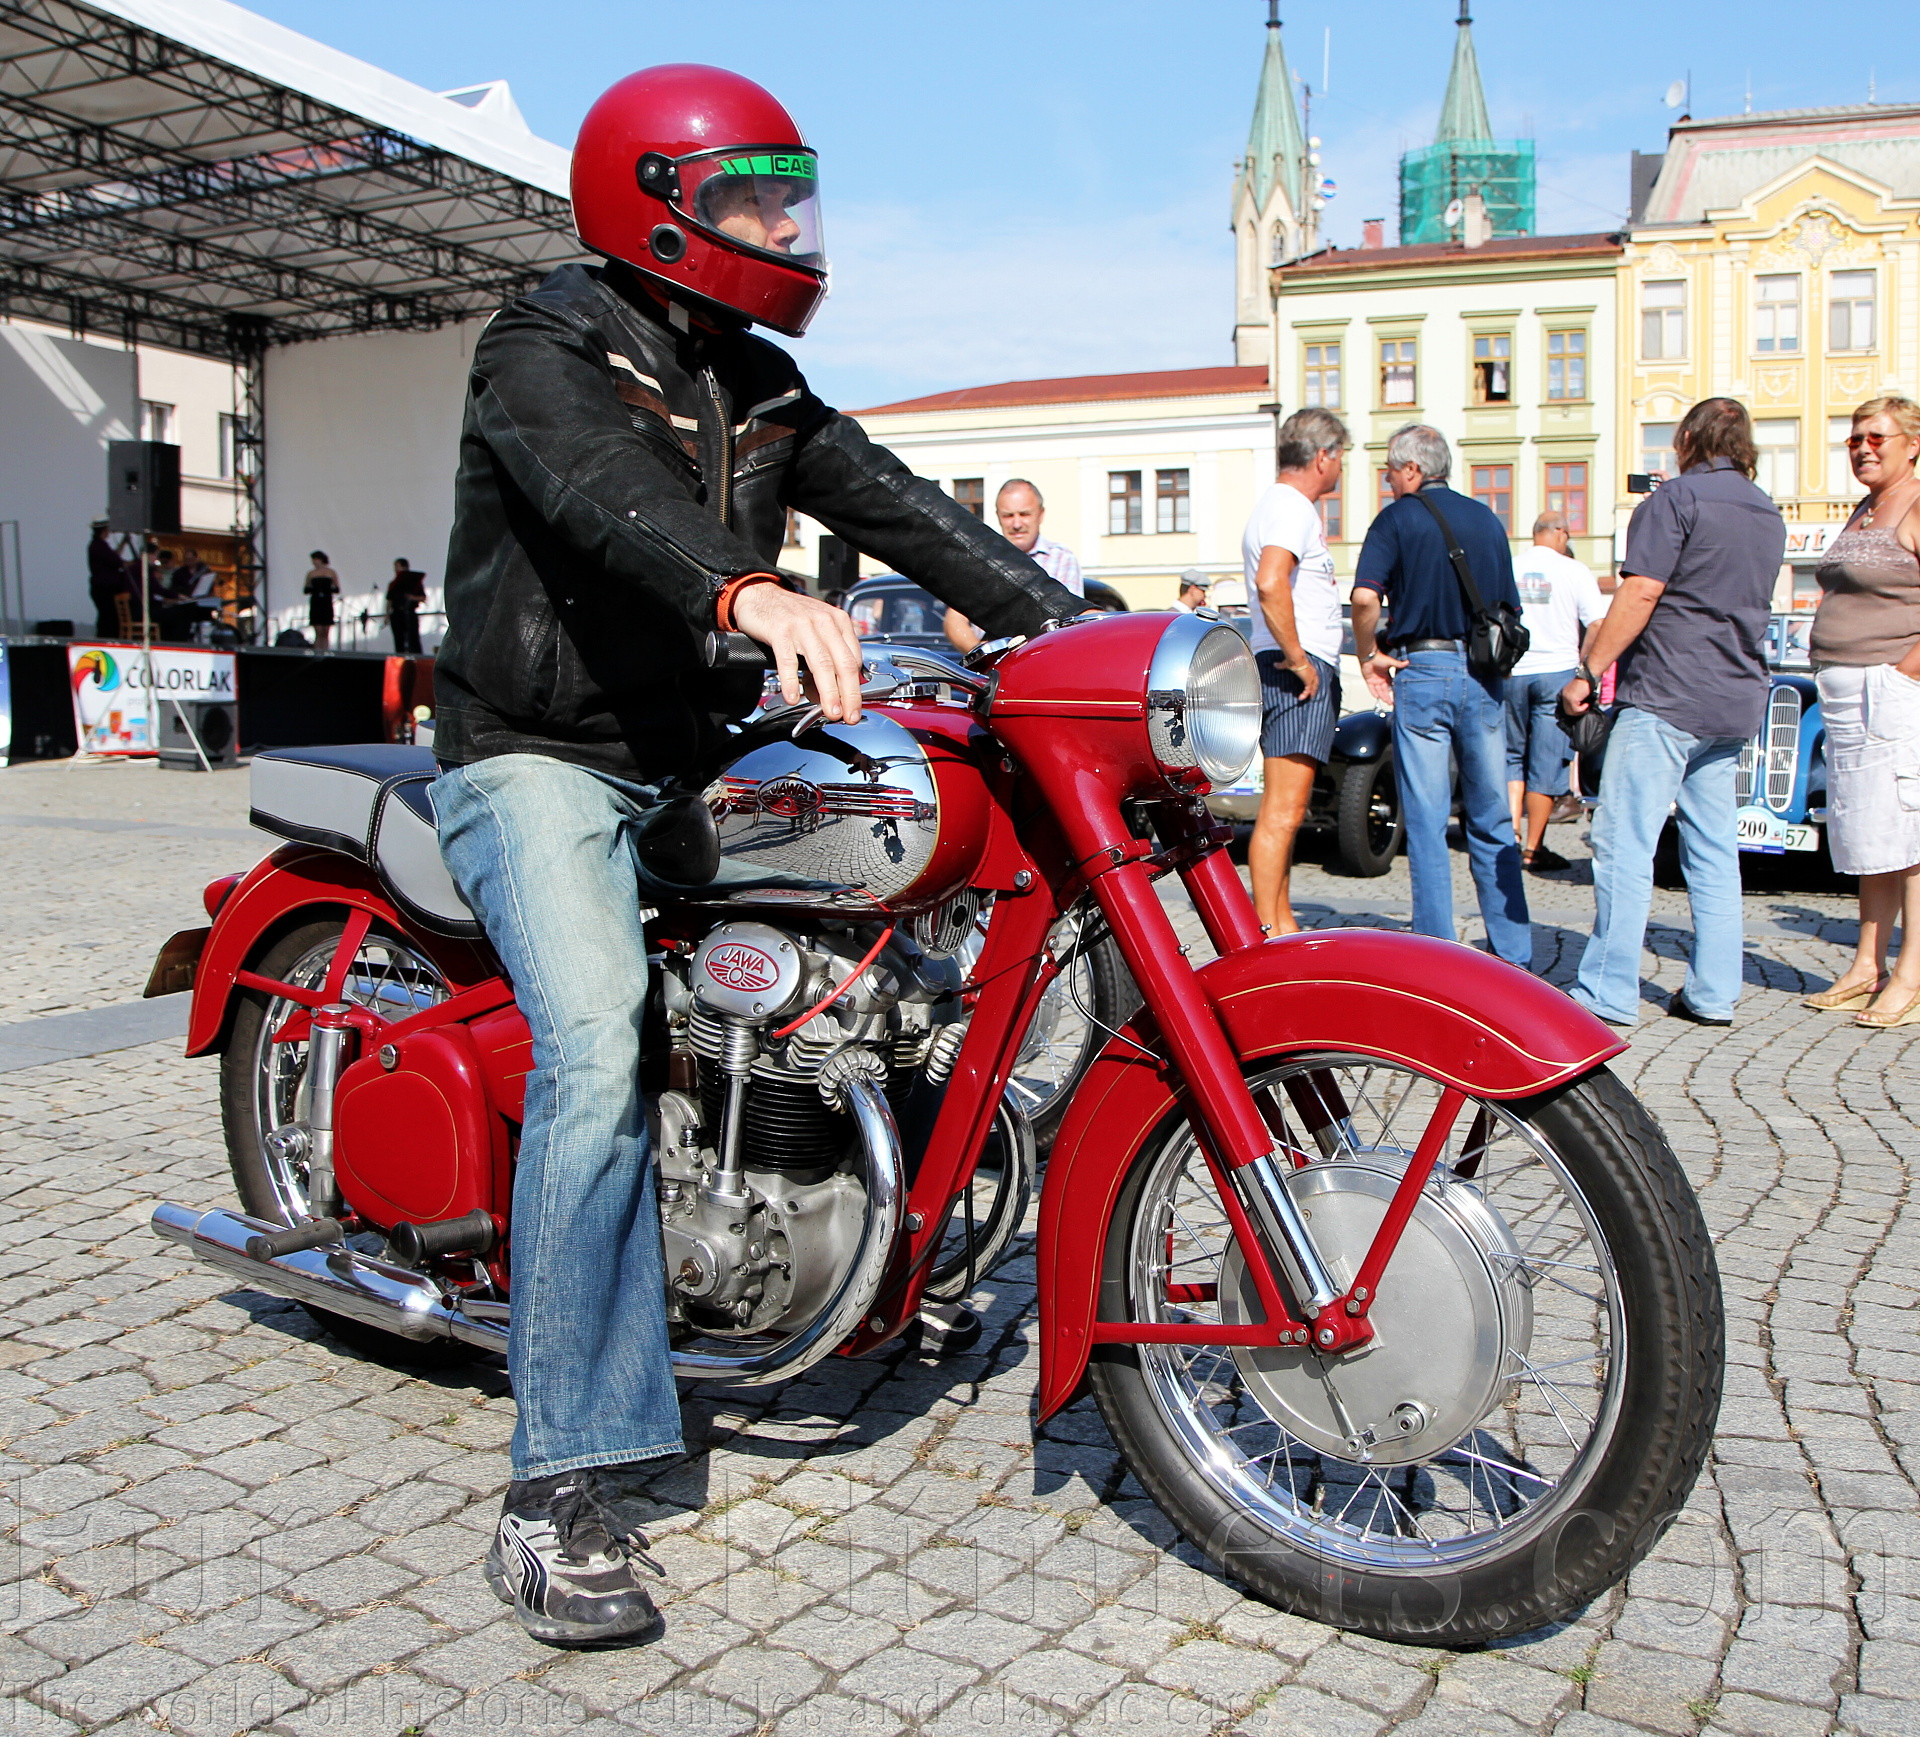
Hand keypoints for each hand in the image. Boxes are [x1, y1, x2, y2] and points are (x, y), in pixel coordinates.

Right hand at [732, 584, 865, 722]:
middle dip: (849, 694)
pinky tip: (793, 697)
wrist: (760, 595)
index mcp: (838, 622)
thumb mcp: (815, 633)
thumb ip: (824, 661)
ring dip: (828, 692)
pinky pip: (789, 661)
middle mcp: (824, 622)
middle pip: (843, 664)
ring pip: (821, 664)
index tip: (854, 706)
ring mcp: (802, 625)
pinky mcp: (780, 630)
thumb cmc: (790, 616)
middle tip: (849, 716)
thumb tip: (828, 696)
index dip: (856, 687)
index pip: (854, 659)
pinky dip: (792, 681)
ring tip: (831, 711)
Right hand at [1284, 652, 1318, 699]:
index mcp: (1309, 668)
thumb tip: (1274, 664)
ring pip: (1313, 687)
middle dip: (1314, 689)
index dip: (1311, 681)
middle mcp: (1312, 672)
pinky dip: (1305, 695)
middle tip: (1312, 695)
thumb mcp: (1286, 664)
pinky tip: (1300, 698)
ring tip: (1308, 698)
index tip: (1309, 686)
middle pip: (1315, 682)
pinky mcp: (1308, 681)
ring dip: (1311, 693)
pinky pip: (1308, 690)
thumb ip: (1281, 665)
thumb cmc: (1292, 660)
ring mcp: (1311, 677)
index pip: (1313, 676)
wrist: (1295, 658)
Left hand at [1361, 650, 1403, 705]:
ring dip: (1382, 696)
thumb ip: (1398, 664)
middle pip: (1384, 690)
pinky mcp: (1368, 680)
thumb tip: (1407, 662)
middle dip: (1388, 696)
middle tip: (1391, 702)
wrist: (1369, 656)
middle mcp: (1381, 679)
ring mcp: (1375, 680)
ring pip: (1379, 690)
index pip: (1390, 685)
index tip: (1396, 696)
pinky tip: (1377, 697)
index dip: (1392, 691)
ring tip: (1386, 701)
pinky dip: (1373, 692)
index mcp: (1386, 675)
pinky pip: (1371, 688)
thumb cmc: (1379, 657)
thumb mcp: (1390, 662)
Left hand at [1560, 675, 1594, 714]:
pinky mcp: (1572, 699)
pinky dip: (1583, 708)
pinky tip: (1587, 704)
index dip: (1574, 710)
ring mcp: (1567, 697)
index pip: (1566, 707)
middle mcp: (1564, 695)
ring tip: (1587, 705)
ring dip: (1581, 711)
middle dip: (1577, 712)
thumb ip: (1578, 699)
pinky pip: (1576, 709)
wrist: (1588, 676)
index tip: (1583, 708)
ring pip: (1571, 712)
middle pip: (1567, 711)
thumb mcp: (1580, 692)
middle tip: (1585, 709)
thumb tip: (1580, 709)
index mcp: (1565, 693)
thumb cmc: (1587, 683)